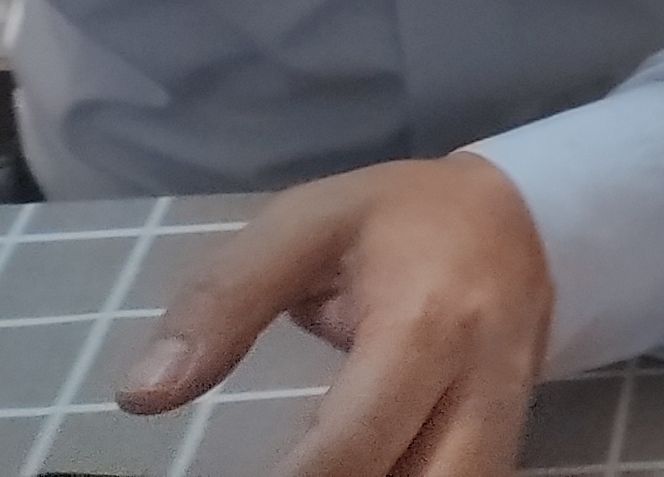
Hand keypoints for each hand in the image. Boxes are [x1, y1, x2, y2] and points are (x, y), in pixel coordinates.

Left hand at [120, 157, 553, 476]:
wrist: (521, 212)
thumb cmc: (398, 218)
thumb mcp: (305, 224)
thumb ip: (224, 300)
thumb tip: (142, 395)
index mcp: (425, 322)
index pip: (354, 442)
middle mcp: (480, 381)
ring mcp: (506, 417)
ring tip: (324, 476)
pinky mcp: (510, 439)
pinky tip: (364, 476)